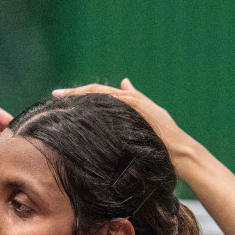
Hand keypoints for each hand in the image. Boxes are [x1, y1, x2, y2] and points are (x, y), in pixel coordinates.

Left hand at [52, 78, 199, 163]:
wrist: (179, 152)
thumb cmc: (162, 142)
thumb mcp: (145, 118)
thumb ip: (133, 100)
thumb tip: (124, 82)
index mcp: (129, 102)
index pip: (99, 94)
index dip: (80, 94)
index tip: (60, 97)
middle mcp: (130, 99)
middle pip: (96, 92)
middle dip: (75, 93)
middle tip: (55, 95)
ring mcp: (133, 103)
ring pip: (102, 94)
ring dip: (81, 95)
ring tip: (62, 98)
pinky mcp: (137, 109)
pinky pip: (113, 102)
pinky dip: (97, 101)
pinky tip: (81, 107)